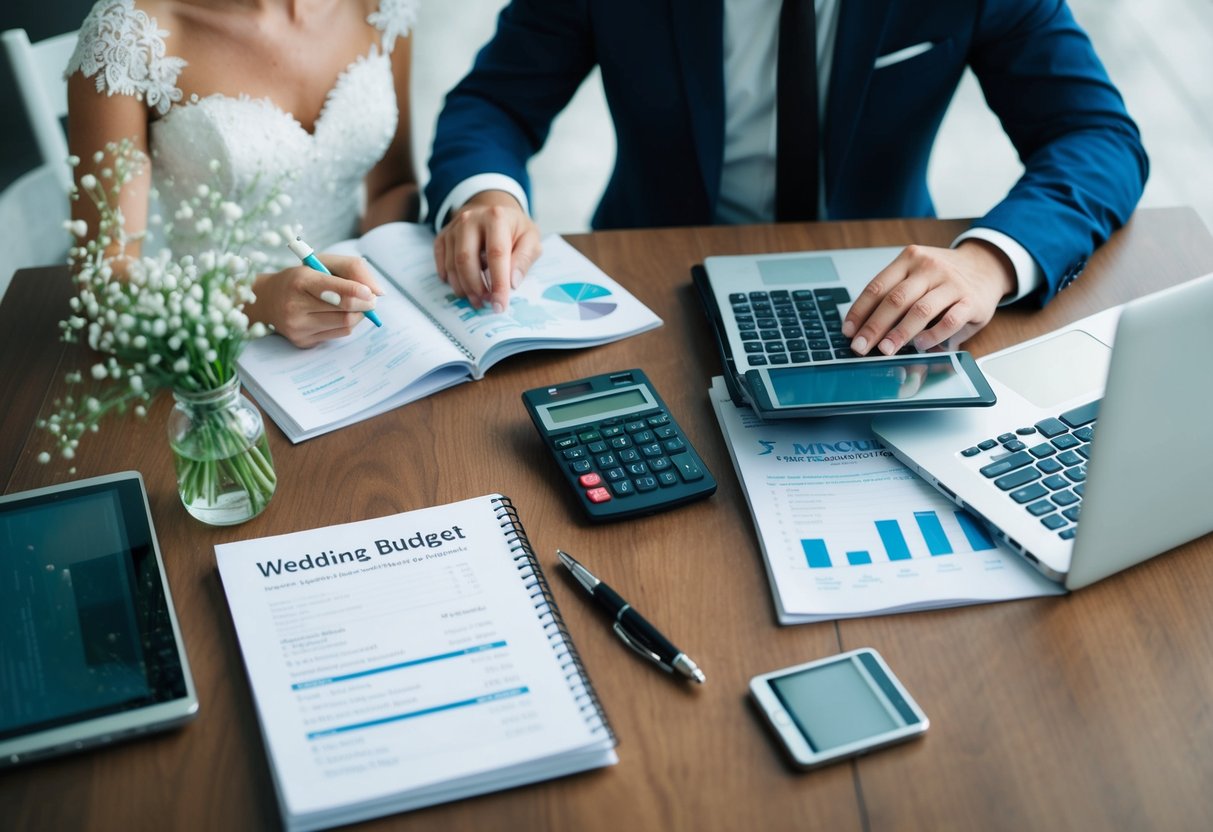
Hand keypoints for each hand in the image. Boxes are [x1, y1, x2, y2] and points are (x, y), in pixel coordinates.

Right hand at [247, 253, 383, 348]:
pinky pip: (339, 334)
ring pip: (345, 324)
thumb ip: (353, 268)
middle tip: (371, 300)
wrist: (268, 300)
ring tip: (357, 305)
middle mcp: (295, 306)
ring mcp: (297, 327)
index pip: (334, 290)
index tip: (371, 293)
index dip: (357, 291)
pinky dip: (347, 324)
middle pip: (344, 310)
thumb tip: (378, 292)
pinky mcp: (302, 341)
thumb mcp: (322, 262)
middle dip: (364, 305)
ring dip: (358, 315)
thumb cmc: (302, 278)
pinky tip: (340, 315)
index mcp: (300, 280)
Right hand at [433, 190, 541, 312]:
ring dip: (464, 288)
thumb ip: (524, 259)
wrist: (493, 209)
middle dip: (476, 287)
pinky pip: (441, 262)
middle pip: (466, 259)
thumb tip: (512, 283)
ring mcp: (453, 227)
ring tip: (478, 299)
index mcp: (496, 218)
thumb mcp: (531, 239)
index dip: (498, 283)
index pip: (496, 254)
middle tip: (487, 302)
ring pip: (452, 264)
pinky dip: (450, 279)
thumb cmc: (514, 228)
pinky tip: (463, 288)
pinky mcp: (443, 236)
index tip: (500, 305)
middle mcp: (470, 220)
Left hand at [842, 241, 1015, 355]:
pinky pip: (950, 320)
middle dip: (874, 326)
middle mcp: (929, 268)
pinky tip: (919, 344)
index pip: (877, 287)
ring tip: (886, 349)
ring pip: (920, 310)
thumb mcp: (917, 276)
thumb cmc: (943, 278)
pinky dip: (932, 335)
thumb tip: (866, 331)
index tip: (849, 331)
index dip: (860, 311)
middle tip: (861, 347)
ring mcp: (951, 283)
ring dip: (900, 333)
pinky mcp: (971, 300)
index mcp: (909, 260)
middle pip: (895, 300)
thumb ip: (896, 296)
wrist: (986, 266)